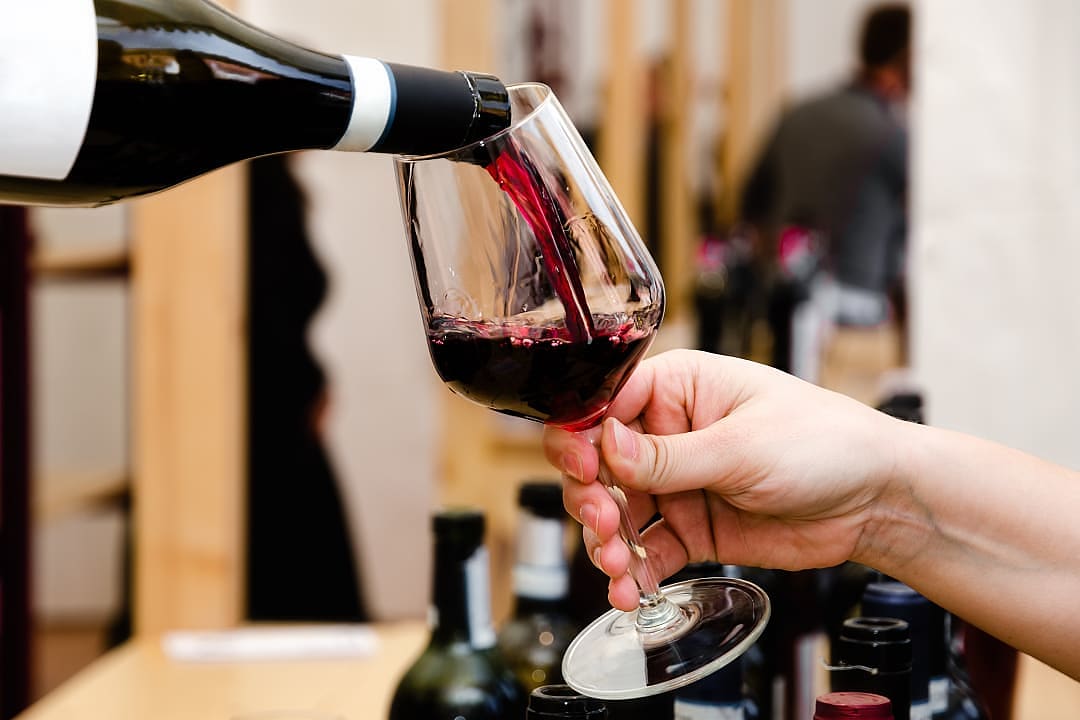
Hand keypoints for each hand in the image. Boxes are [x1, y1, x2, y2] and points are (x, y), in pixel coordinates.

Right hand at [543, 349, 904, 610]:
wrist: (877, 501)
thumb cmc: (825, 443)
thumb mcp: (743, 446)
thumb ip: (670, 456)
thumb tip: (605, 445)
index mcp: (678, 388)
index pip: (606, 405)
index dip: (583, 437)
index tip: (583, 470)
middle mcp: (669, 433)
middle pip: (599, 463)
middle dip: (592, 497)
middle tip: (606, 523)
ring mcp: (678, 483)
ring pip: (615, 511)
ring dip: (606, 541)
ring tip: (618, 566)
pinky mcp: (691, 527)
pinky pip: (647, 550)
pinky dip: (632, 572)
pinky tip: (630, 589)